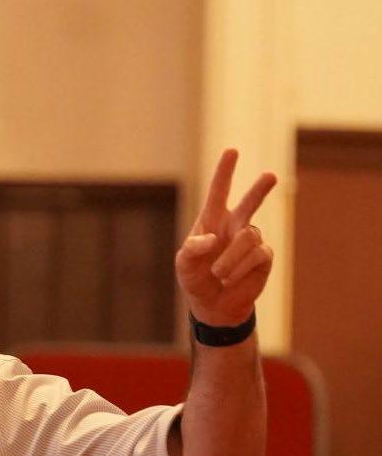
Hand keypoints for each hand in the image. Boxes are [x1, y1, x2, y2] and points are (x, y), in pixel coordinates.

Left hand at [176, 149, 276, 325]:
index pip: (219, 192)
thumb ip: (193, 248)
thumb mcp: (184, 263)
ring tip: (218, 274)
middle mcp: (234, 225)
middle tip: (271, 176)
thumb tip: (213, 238)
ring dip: (229, 260)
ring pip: (247, 239)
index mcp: (212, 220)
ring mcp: (251, 240)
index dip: (224, 172)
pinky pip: (255, 256)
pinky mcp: (263, 257)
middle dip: (260, 189)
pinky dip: (238, 270)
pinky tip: (230, 279)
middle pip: (250, 202)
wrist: (212, 304)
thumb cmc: (196, 278)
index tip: (232, 151)